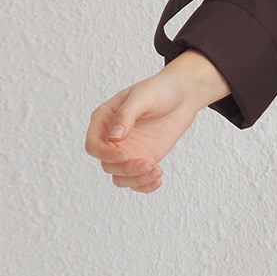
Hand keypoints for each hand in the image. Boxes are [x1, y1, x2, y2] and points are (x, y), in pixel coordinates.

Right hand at [84, 51, 229, 192]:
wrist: (183, 95)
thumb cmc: (160, 90)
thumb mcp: (142, 97)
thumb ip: (126, 115)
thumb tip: (114, 137)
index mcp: (104, 120)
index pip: (93, 145)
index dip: (105, 154)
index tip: (124, 156)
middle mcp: (112, 139)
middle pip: (107, 165)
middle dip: (126, 169)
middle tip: (148, 165)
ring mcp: (128, 151)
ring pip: (120, 176)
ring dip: (136, 180)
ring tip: (156, 171)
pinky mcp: (143, 159)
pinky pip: (137, 180)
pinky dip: (144, 185)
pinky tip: (158, 179)